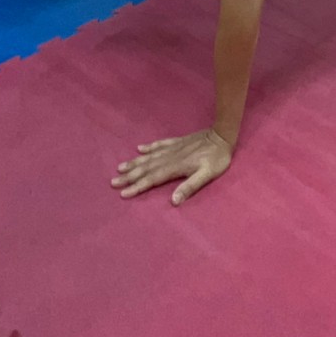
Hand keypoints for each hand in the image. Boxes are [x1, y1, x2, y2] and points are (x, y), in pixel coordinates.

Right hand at [111, 127, 232, 204]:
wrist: (222, 135)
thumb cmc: (217, 158)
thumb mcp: (207, 175)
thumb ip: (190, 187)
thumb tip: (173, 201)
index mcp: (175, 167)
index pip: (152, 179)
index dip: (137, 187)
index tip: (123, 193)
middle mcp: (170, 157)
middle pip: (146, 168)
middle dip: (129, 176)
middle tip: (113, 181)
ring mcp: (173, 148)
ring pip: (149, 157)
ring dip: (134, 163)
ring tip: (120, 167)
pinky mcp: (177, 142)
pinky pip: (159, 144)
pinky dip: (149, 147)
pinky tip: (139, 149)